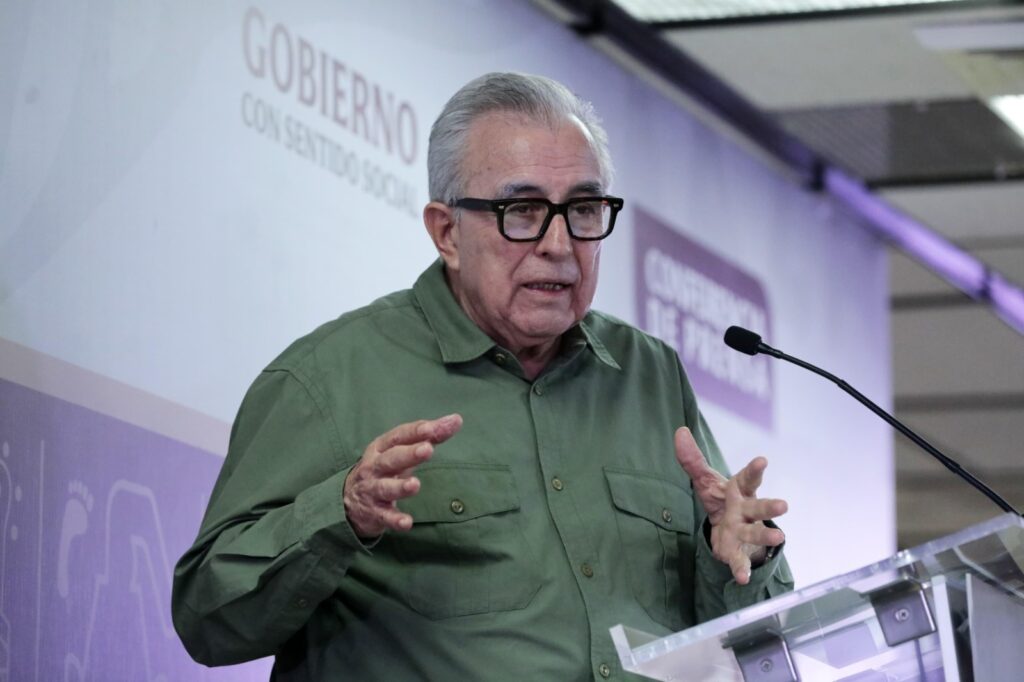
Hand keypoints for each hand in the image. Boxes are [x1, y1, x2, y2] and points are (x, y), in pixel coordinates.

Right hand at [343, 414, 462, 537]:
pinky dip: (395, 520)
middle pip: (391, 459)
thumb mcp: (402, 450)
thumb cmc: (384, 469)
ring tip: (415, 484)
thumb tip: (456, 419)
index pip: (398, 436)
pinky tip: (407, 523)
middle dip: (409, 454)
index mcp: (381, 448)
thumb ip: (430, 436)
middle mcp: (374, 467)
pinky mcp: (374, 513)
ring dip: (400, 487)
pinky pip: (385, 517)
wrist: (348, 501)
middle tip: (427, 449)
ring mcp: (372, 490)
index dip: (415, 432)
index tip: (432, 428)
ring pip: (385, 488)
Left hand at [674, 427, 786, 584]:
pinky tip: (743, 579)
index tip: (762, 460)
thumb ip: (692, 459)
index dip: (755, 469)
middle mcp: (746, 511)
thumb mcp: (705, 479)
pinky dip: (741, 569)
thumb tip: (680, 432)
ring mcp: (744, 532)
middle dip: (770, 507)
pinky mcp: (736, 551)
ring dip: (766, 537)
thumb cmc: (721, 499)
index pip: (748, 478)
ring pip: (755, 534)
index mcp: (739, 490)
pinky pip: (740, 561)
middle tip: (784, 505)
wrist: (728, 529)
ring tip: (780, 538)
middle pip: (759, 507)